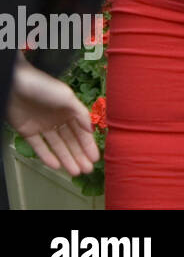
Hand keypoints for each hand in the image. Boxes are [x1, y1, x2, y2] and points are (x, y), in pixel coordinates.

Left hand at [7, 56, 98, 175]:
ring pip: (57, 146)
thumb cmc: (42, 86)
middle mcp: (58, 119)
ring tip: (75, 171)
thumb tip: (91, 129)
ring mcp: (43, 126)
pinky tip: (56, 165)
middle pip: (71, 141)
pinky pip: (39, 146)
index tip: (94, 157)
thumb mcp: (67, 97)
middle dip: (79, 155)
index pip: (81, 131)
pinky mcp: (28, 131)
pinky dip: (47, 156)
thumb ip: (80, 114)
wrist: (15, 85)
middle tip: (87, 169)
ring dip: (67, 158)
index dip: (88, 144)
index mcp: (69, 110)